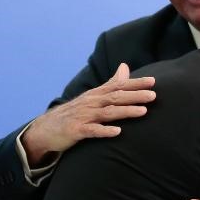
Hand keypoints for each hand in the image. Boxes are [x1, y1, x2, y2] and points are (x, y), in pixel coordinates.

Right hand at [21, 63, 155, 164]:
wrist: (46, 128)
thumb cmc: (75, 112)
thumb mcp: (93, 96)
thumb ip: (110, 83)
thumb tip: (125, 66)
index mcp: (96, 95)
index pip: (118, 86)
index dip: (135, 83)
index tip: (153, 81)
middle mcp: (91, 103)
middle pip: (115, 97)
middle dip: (135, 96)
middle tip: (153, 95)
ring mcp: (83, 116)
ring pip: (107, 113)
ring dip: (125, 111)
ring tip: (143, 112)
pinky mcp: (76, 131)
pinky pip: (92, 131)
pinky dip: (104, 131)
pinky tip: (117, 132)